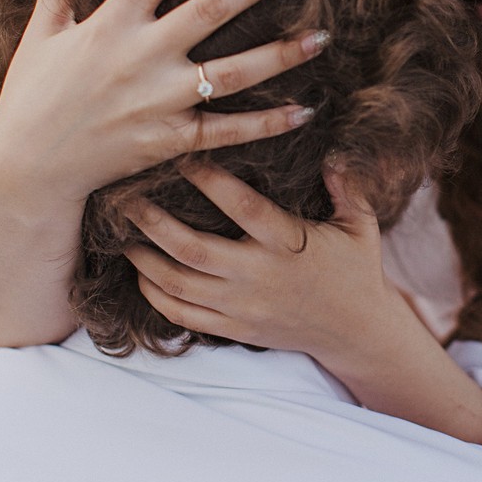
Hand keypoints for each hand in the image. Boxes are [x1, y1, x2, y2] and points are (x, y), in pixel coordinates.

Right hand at [0, 0, 323, 214]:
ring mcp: (159, 100)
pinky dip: (268, 123)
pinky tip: (305, 109)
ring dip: (282, 54)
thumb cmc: (31, 96)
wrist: (29, 169)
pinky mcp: (170, 140)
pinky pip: (228, 130)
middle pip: (213, 8)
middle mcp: (141, 56)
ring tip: (323, 35)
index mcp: (112, 22)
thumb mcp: (41, 32)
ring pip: (234, 72)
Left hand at [126, 161, 481, 443]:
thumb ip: (345, 186)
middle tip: (125, 195)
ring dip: (143, 257)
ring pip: (177, 284)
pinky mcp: (233, 328)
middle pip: (192, 248)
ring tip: (121, 231)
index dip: (208, 180)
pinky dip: (154, 294)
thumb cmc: (355, 270)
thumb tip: (332, 148)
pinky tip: (139, 272)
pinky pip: (182, 314)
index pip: (241, 207)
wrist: (355, 333)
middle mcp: (259, 276)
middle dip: (153, 221)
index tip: (181, 154)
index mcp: (288, 243)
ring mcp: (242, 306)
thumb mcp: (360, 225)